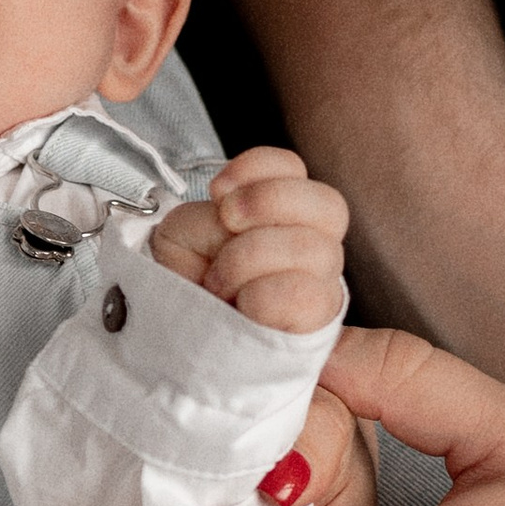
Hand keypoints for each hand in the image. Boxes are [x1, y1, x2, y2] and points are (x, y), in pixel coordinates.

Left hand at [149, 147, 349, 333]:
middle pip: (328, 204)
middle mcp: (313, 247)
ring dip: (250, 258)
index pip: (294, 169)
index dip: (257, 168)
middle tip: (227, 221)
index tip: (217, 192)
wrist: (176, 337)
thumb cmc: (184, 285)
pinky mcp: (315, 328)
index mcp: (284, 216)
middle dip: (267, 202)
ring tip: (219, 281)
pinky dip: (263, 295)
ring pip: (314, 248)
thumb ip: (213, 214)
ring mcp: (320, 287)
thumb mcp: (184, 234)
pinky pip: (306, 295)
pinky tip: (241, 306)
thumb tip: (235, 217)